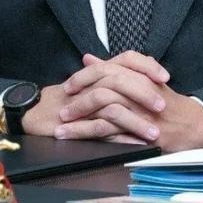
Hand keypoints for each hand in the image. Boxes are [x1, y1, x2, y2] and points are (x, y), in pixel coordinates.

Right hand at [18, 59, 159, 141]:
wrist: (38, 112)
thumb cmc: (68, 99)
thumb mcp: (95, 84)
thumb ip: (117, 76)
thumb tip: (144, 72)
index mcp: (100, 71)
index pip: (127, 59)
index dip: (146, 66)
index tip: (164, 78)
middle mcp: (93, 81)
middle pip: (122, 80)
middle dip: (145, 94)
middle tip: (163, 106)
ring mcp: (85, 101)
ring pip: (114, 105)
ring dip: (137, 121)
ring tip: (154, 132)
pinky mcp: (79, 122)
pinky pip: (102, 128)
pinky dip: (122, 137)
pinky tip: (136, 144)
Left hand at [58, 53, 202, 152]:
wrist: (194, 124)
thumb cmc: (167, 103)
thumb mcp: (143, 80)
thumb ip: (115, 69)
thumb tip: (88, 59)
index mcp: (139, 75)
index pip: (106, 69)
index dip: (84, 77)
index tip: (69, 87)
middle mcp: (139, 90)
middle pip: (102, 88)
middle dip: (78, 99)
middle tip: (63, 109)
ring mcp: (141, 111)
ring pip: (104, 111)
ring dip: (80, 120)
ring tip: (63, 127)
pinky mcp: (142, 132)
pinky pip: (111, 133)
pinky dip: (92, 135)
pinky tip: (79, 139)